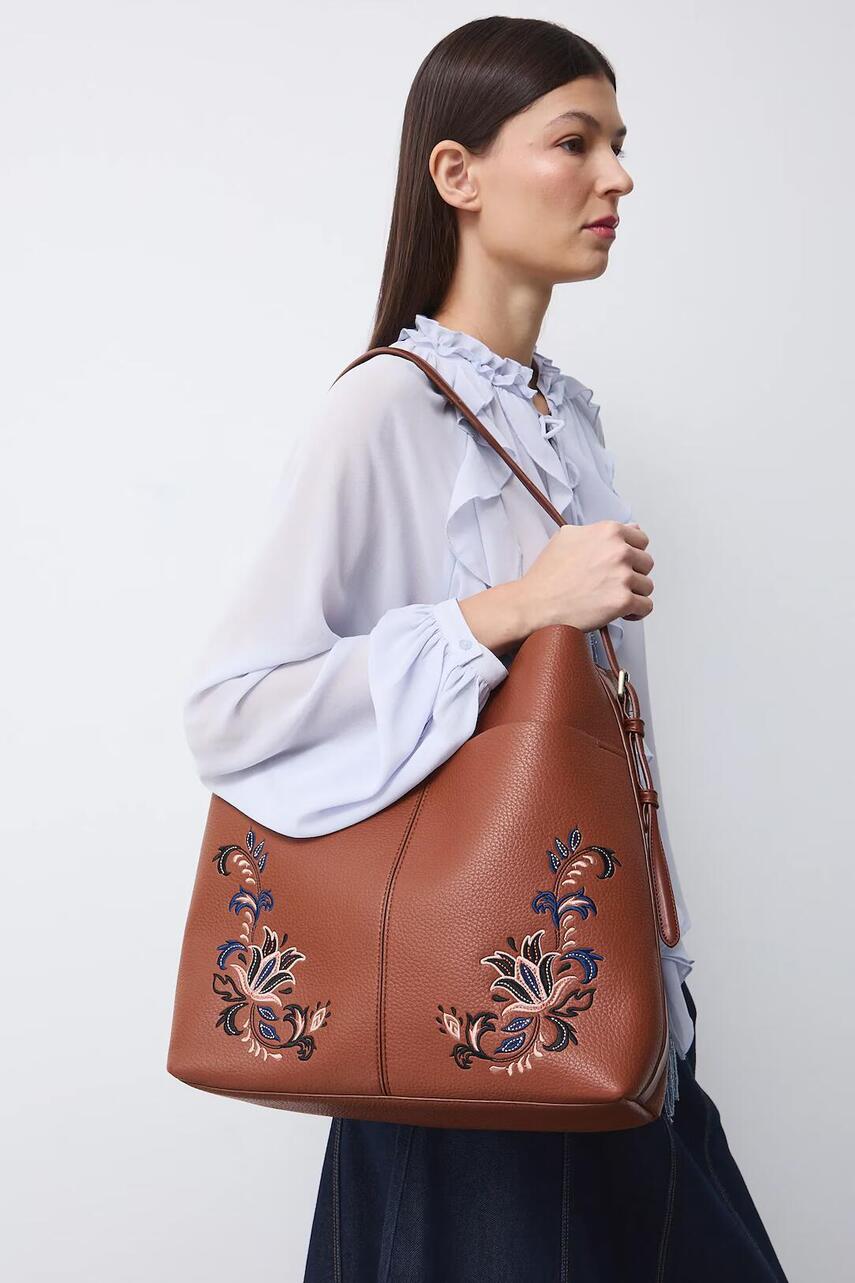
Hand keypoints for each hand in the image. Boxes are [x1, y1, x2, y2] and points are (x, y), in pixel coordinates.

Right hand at [516, 520, 653, 633]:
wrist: (535, 603)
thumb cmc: (547, 575)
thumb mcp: (567, 537)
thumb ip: (598, 531)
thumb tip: (627, 528)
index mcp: (608, 532)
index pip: (641, 540)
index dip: (632, 554)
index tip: (622, 564)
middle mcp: (619, 551)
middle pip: (646, 563)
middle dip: (633, 574)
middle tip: (613, 583)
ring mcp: (622, 576)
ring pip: (647, 586)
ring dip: (633, 594)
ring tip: (614, 598)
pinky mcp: (622, 601)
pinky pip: (646, 606)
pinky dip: (636, 612)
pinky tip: (622, 612)